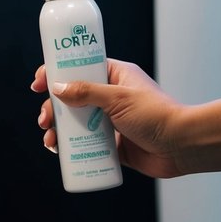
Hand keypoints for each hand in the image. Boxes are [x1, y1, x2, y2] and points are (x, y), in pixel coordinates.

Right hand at [31, 58, 189, 178]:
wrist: (182, 147)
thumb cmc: (156, 115)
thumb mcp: (118, 98)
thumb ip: (87, 92)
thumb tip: (57, 87)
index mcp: (114, 76)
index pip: (79, 68)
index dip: (56, 73)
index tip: (37, 84)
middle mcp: (111, 97)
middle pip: (72, 98)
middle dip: (53, 108)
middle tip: (45, 120)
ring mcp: (111, 121)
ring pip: (76, 123)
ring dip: (59, 129)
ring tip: (50, 140)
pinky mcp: (114, 145)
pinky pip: (86, 144)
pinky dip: (72, 148)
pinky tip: (60, 152)